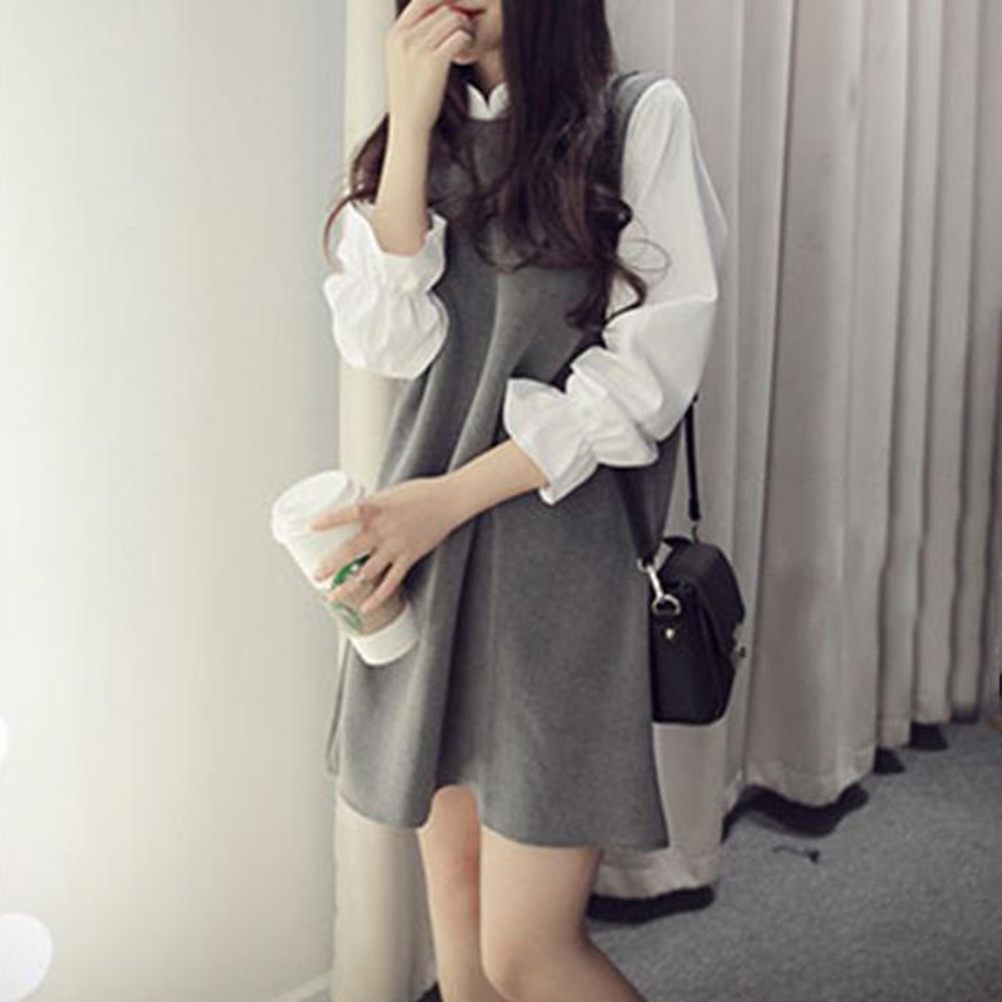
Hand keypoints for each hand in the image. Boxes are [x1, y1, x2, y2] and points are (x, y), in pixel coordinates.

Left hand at [309, 475, 464, 614]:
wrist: (448, 501)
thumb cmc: (419, 493)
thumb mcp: (388, 494)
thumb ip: (369, 507)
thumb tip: (348, 516)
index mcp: (378, 508)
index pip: (350, 513)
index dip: (330, 520)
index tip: (311, 527)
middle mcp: (385, 529)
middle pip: (352, 550)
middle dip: (331, 565)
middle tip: (316, 575)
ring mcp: (397, 546)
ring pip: (368, 571)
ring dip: (349, 586)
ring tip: (332, 596)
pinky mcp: (409, 557)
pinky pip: (391, 582)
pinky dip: (377, 597)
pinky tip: (365, 607)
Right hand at [387, 0, 474, 133]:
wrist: (409, 124)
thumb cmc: (409, 96)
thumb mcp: (400, 61)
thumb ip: (410, 37)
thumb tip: (431, 16)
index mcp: (394, 35)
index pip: (421, 1)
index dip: (441, 4)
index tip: (452, 15)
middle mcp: (404, 38)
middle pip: (440, 7)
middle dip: (456, 16)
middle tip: (463, 30)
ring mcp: (418, 49)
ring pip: (452, 18)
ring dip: (464, 27)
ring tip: (465, 40)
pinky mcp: (434, 61)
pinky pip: (459, 36)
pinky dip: (467, 40)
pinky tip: (466, 50)